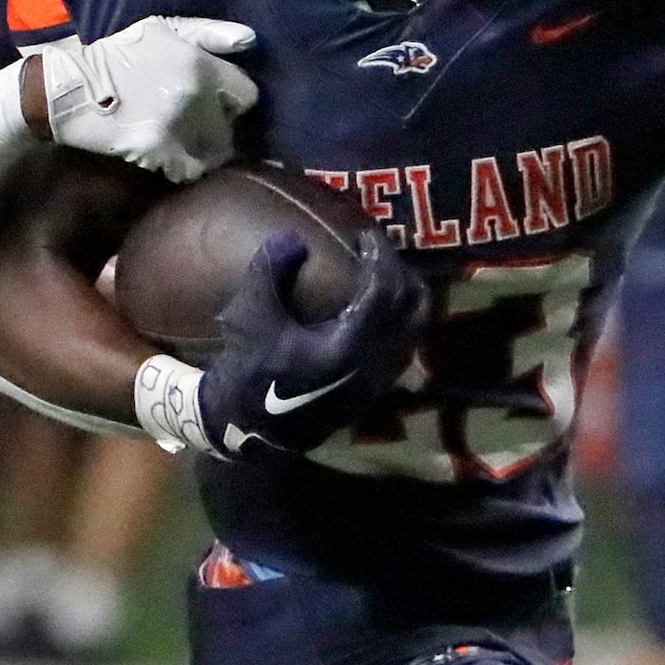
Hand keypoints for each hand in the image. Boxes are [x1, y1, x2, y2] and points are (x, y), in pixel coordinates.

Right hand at [38, 17, 258, 183]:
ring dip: (203, 151)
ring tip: (184, 144)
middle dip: (218, 127)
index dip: (233, 100)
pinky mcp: (156, 151)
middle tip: (198, 126)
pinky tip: (169, 159)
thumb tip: (250, 40)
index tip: (219, 103)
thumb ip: (209, 32)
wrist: (71, 87)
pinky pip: (188, 171)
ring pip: (213, 153)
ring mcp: (177, 126)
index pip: (247, 94)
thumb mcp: (161, 29)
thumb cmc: (119, 54)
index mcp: (200, 65)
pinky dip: (183, 169)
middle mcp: (195, 96)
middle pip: (230, 127)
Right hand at [196, 232, 426, 459]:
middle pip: (414, 307)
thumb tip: (293, 238)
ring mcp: (379, 380)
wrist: (251, 429)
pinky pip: (402, 345)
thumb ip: (270, 270)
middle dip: (400, 272)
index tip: (365, 235)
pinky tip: (372, 311)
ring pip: (414, 329)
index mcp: (351, 345)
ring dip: (403, 298)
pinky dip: (397, 320)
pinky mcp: (374, 390)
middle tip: (378, 253)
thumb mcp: (250, 316)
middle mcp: (376, 363)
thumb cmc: (250, 371)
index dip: (380, 255)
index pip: (385, 289)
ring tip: (379, 277)